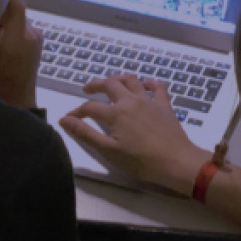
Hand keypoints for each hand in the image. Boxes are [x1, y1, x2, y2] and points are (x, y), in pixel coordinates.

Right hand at [61, 76, 209, 196]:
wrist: (176, 161)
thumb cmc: (141, 160)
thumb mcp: (109, 150)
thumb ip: (85, 134)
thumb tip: (64, 120)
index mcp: (116, 113)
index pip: (90, 107)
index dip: (76, 112)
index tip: (68, 119)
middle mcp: (131, 101)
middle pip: (109, 84)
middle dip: (95, 84)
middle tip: (87, 88)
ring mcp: (149, 101)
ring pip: (131, 80)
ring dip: (118, 78)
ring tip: (111, 82)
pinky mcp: (164, 105)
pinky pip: (157, 87)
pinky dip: (149, 83)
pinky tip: (145, 84)